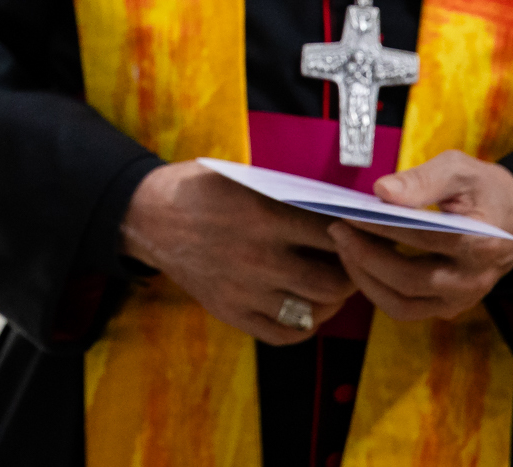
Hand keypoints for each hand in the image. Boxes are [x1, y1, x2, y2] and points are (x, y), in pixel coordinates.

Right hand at [121, 160, 357, 343]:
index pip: (334, 234)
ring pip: (314, 311)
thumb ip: (288, 193)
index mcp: (265, 217)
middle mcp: (259, 258)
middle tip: (354, 264)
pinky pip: (284, 334)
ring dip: (332, 300)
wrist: (148, 217)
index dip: (358, 234)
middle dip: (353, 274)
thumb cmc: (200, 189)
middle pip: (334, 282)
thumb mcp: (243, 176)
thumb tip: (340, 207)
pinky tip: (306, 307)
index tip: (364, 233)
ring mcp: (245, 291)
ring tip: (332, 285)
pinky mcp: (231, 313)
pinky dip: (304, 325)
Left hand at [326, 150, 512, 320]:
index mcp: (480, 242)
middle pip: (408, 280)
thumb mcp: (461, 171)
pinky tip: (360, 262)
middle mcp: (472, 280)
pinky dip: (377, 289)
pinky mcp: (448, 307)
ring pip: (402, 304)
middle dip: (365, 256)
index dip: (381, 227)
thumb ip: (423, 180)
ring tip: (343, 246)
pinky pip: (405, 309)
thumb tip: (382, 191)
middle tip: (337, 230)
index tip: (348, 213)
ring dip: (365, 278)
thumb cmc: (484, 191)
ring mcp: (461, 299)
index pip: (422, 238)